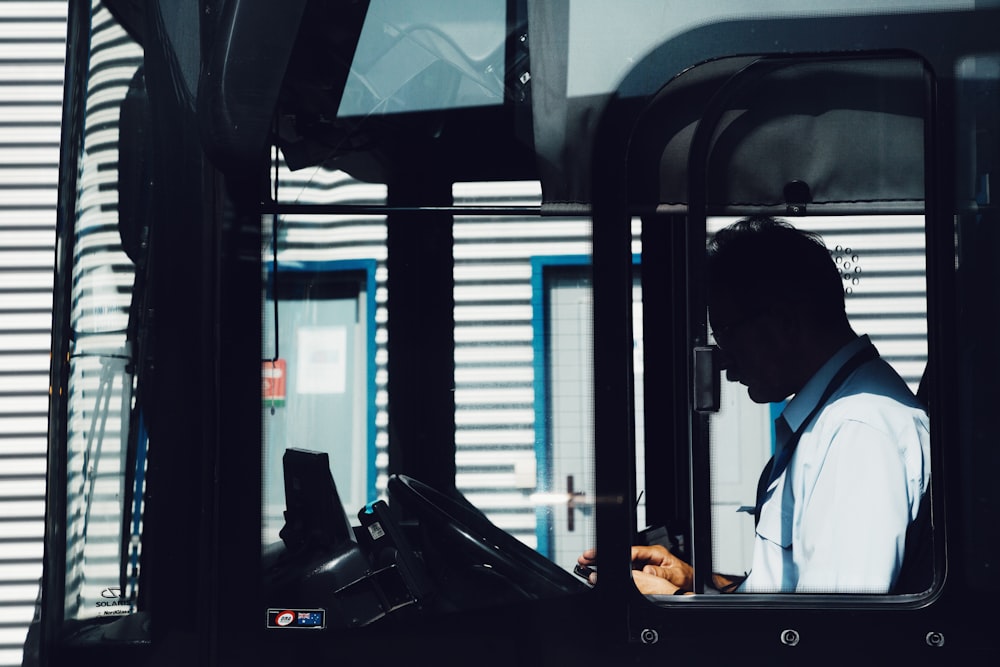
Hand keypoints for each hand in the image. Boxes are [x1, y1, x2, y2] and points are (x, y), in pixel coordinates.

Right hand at [578, 545, 693, 591]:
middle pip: (623, 553)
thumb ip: (662, 572)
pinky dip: (614, 569)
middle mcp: (648, 555)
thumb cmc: (685, 576)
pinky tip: (603, 571)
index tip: (605, 555)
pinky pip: (626, 568)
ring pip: (622, 560)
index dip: (618, 554)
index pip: (633, 552)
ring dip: (606, 561)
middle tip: (587, 556)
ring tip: (589, 563)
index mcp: (655, 552)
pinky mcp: (642, 568)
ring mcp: (644, 561)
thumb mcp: (675, 574)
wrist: (690, 582)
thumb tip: (648, 570)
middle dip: (604, 554)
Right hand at [630, 544, 693, 589]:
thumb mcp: (676, 575)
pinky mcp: (648, 567)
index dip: (629, 556)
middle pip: (633, 557)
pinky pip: (637, 569)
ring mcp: (649, 561)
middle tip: (630, 575)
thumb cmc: (686, 576)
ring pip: (634, 563)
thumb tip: (647, 571)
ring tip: (634, 578)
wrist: (690, 580)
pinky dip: (636, 575)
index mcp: (658, 552)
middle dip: (629, 565)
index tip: (625, 564)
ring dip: (632, 570)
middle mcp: (653, 554)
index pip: (637, 550)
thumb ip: (661, 573)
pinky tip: (638, 580)